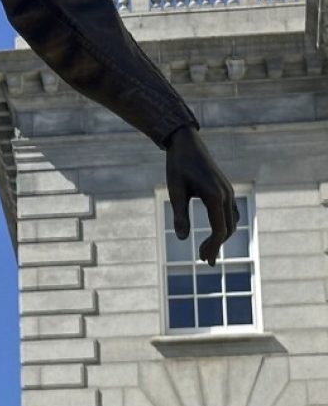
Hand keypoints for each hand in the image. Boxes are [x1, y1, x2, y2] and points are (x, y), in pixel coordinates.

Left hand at [165, 124, 238, 266]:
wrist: (186, 143)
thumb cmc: (177, 166)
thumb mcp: (175, 192)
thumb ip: (179, 216)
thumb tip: (182, 239)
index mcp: (214, 196)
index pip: (219, 230)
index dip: (213, 247)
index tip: (204, 261)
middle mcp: (226, 194)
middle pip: (227, 228)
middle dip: (216, 245)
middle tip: (202, 259)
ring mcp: (228, 191)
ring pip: (231, 221)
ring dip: (221, 236)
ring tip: (206, 249)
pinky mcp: (225, 189)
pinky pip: (230, 212)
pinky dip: (224, 225)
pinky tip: (214, 232)